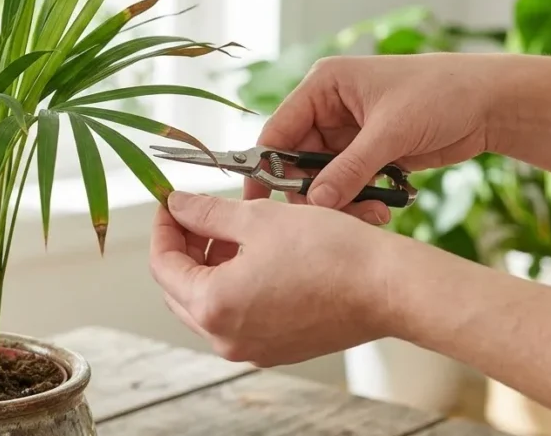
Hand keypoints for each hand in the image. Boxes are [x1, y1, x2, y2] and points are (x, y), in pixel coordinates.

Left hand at [149, 192, 401, 366]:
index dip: (164, 227)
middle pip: (180, 289)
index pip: (163, 265)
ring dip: (209, 266)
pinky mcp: (276, 348)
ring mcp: (251, 348)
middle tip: (197, 212)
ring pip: (208, 304)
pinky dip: (234, 285)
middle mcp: (226, 338)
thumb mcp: (257, 218)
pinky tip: (253, 254)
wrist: (386, 287)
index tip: (171, 202)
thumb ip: (207, 213)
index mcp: (213, 306)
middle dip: (184, 247)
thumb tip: (177, 205)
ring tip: (230, 229)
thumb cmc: (328, 251)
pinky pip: (237, 316)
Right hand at [250, 53, 497, 210]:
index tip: (256, 204)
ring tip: (372, 214)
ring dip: (341, 202)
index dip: (264, 167)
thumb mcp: (391, 132)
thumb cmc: (441, 95)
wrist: (492, 103)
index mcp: (324, 86)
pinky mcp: (369, 153)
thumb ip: (350, 170)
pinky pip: (348, 185)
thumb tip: (315, 203)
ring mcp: (349, 133)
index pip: (278, 130)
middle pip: (298, 161)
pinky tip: (383, 210)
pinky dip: (359, 201)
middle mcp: (330, 108)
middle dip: (314, 193)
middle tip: (334, 217)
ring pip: (324, 179)